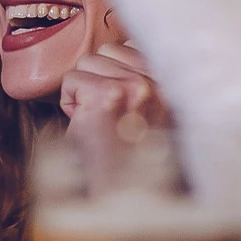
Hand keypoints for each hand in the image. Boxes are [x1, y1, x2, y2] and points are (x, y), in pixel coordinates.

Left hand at [60, 42, 169, 183]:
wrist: (123, 194)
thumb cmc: (130, 157)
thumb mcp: (150, 110)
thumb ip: (143, 78)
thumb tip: (118, 49)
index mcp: (171, 82)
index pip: (132, 46)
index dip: (115, 73)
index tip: (118, 103)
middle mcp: (157, 81)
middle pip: (107, 51)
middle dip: (98, 80)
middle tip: (107, 115)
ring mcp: (134, 87)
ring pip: (87, 61)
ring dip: (84, 90)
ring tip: (98, 119)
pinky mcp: (107, 95)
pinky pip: (72, 80)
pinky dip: (70, 102)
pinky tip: (86, 125)